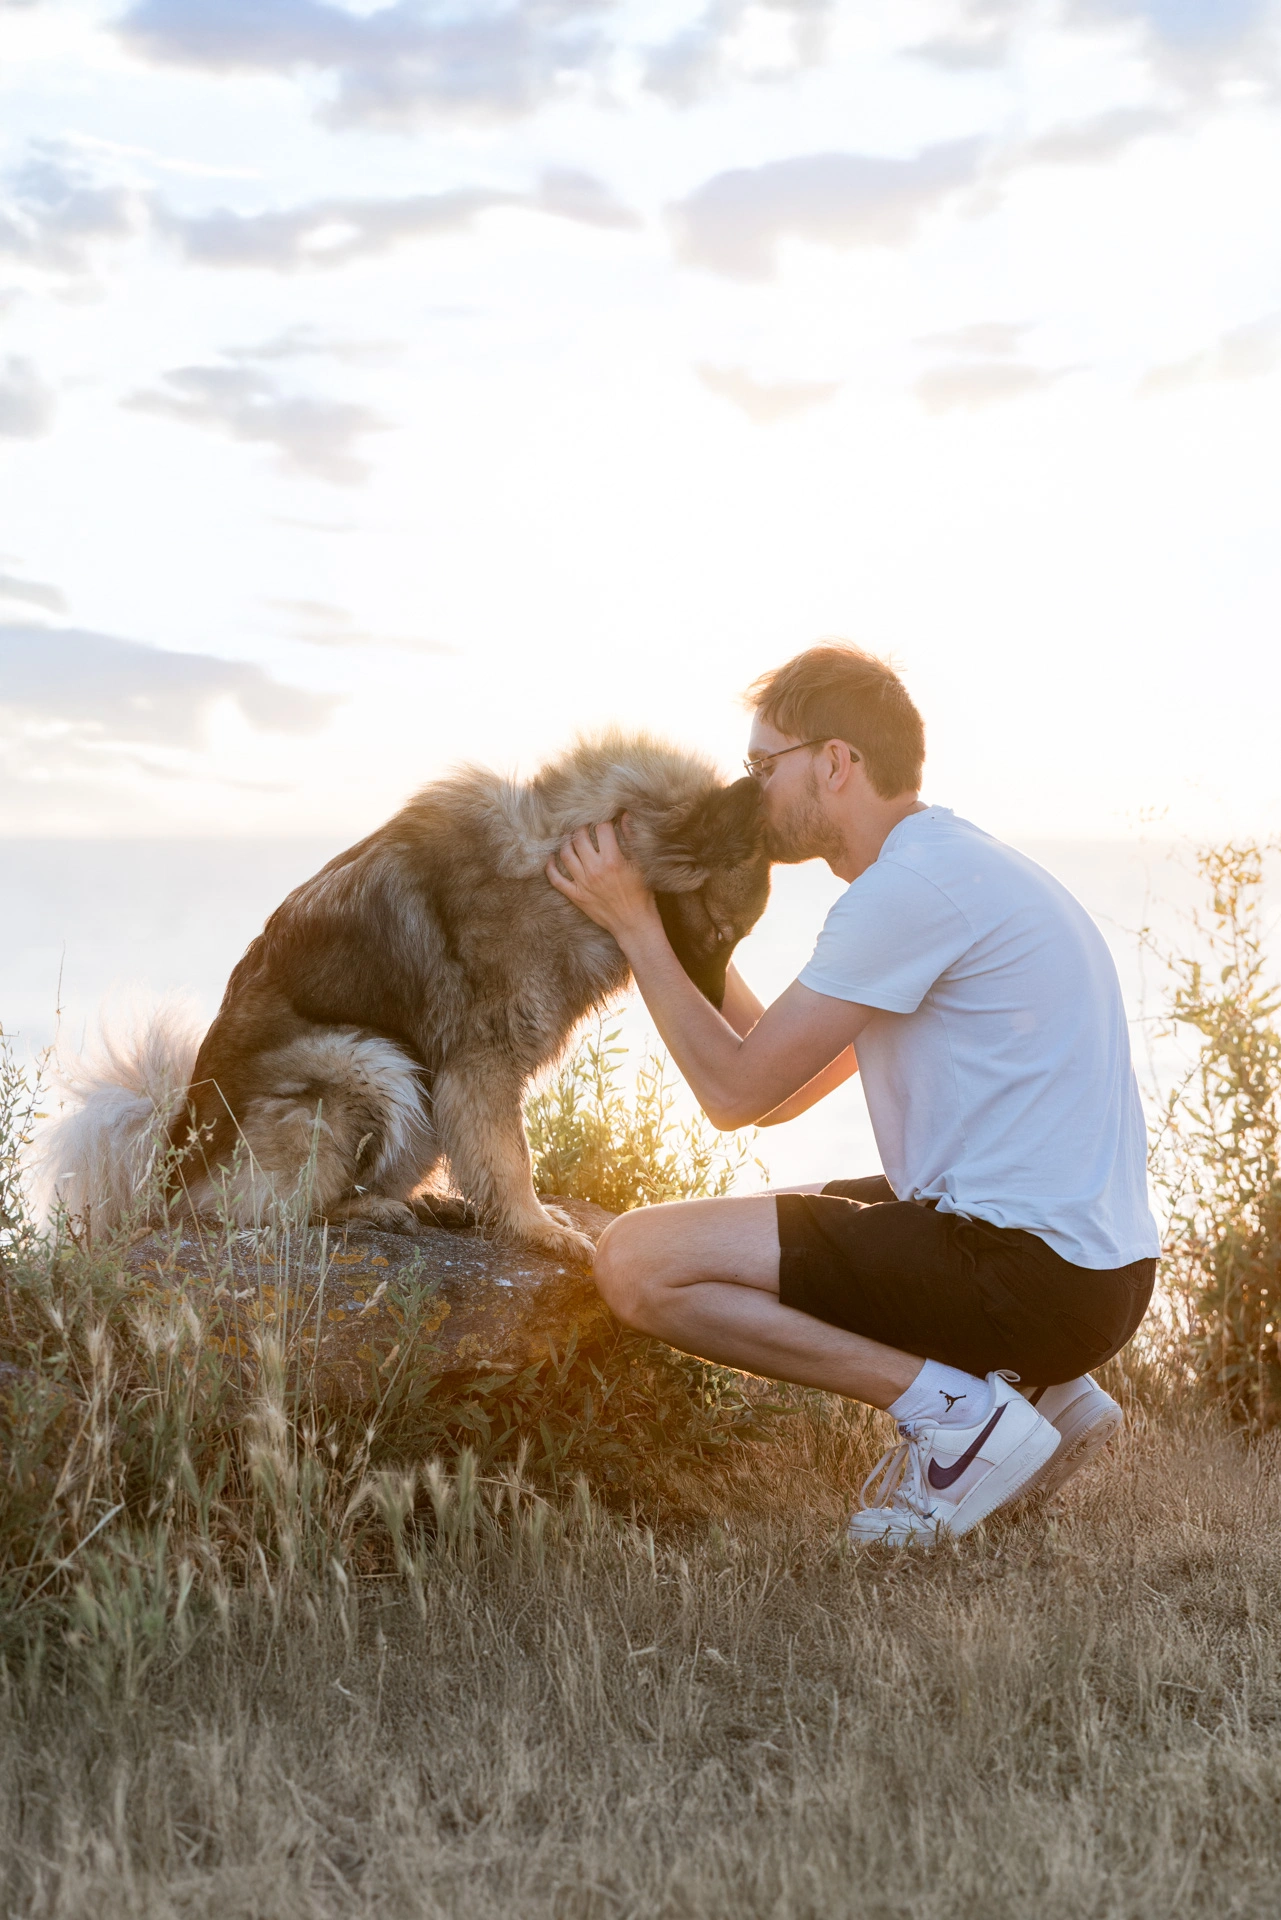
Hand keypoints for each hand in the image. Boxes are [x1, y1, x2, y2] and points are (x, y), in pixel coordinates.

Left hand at [546, 818, 657, 939]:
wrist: (633, 923)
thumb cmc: (641, 894)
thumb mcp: (642, 865)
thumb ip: (632, 839)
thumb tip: (626, 816)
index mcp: (613, 860)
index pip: (602, 829)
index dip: (603, 819)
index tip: (604, 817)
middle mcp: (595, 870)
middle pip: (579, 838)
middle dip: (582, 826)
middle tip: (585, 823)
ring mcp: (583, 883)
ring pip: (566, 854)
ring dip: (566, 842)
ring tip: (571, 837)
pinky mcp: (576, 896)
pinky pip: (556, 879)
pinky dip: (550, 867)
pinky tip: (551, 858)